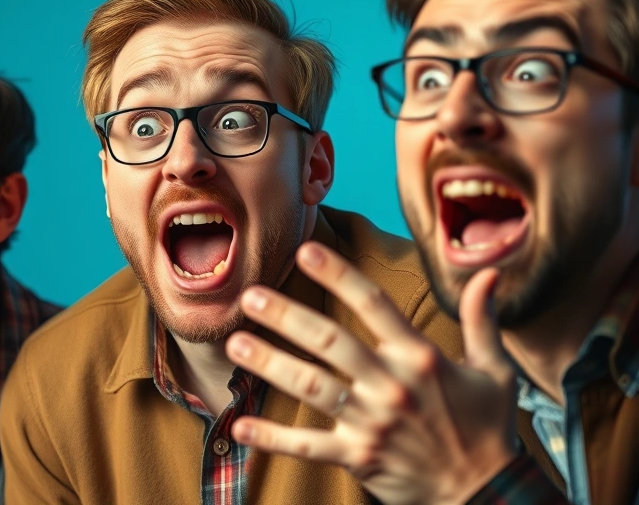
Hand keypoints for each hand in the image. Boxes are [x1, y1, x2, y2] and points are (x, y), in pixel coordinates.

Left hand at [225, 241, 517, 504]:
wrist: (486, 495)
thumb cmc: (488, 428)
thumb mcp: (495, 371)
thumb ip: (482, 320)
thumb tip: (488, 274)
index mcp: (421, 357)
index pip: (373, 304)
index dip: (339, 275)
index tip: (306, 251)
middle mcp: (392, 386)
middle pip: (330, 341)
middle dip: (287, 316)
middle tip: (251, 296)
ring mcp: (372, 423)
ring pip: (311, 386)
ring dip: (270, 363)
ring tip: (235, 344)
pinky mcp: (358, 458)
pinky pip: (308, 447)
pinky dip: (272, 437)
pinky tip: (241, 424)